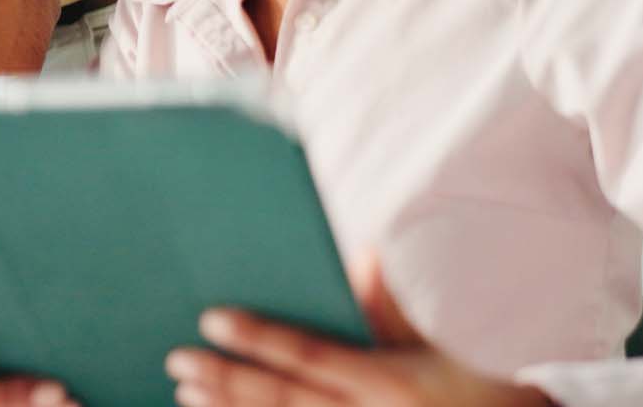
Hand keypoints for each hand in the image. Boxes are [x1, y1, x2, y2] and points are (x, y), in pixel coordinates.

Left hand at [166, 259, 553, 406]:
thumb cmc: (465, 387)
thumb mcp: (435, 344)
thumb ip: (391, 305)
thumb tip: (364, 250)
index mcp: (391, 383)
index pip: (311, 356)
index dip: (259, 338)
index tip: (212, 317)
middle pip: (284, 401)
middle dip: (227, 381)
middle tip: (177, 359)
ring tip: (185, 394)